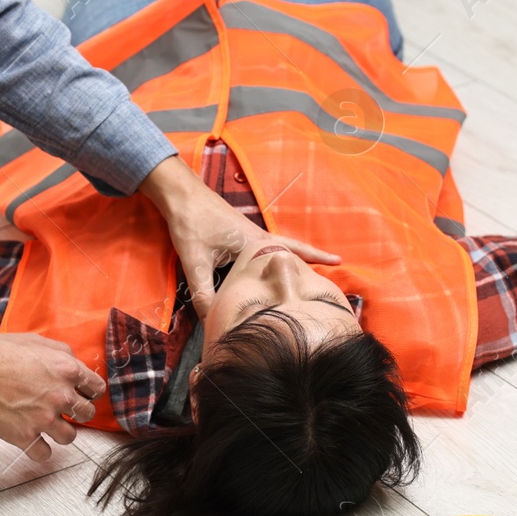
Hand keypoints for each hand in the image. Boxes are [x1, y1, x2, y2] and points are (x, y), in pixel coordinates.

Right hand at [0, 333, 105, 460]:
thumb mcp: (35, 341)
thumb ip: (61, 353)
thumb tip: (74, 365)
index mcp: (66, 369)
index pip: (97, 388)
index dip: (89, 392)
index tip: (82, 395)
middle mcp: (60, 395)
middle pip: (87, 414)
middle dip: (78, 412)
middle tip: (64, 410)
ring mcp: (43, 418)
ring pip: (70, 437)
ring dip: (61, 432)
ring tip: (48, 426)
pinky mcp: (25, 436)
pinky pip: (44, 454)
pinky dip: (40, 450)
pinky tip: (33, 441)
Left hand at [138, 155, 340, 319]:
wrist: (178, 193)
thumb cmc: (190, 222)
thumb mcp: (195, 261)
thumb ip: (204, 293)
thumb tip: (212, 322)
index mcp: (254, 242)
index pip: (290, 256)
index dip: (313, 262)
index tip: (334, 271)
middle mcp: (258, 236)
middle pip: (293, 247)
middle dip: (314, 256)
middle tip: (338, 262)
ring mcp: (249, 232)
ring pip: (280, 245)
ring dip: (297, 253)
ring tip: (315, 264)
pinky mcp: (238, 232)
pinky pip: (266, 245)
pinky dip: (276, 252)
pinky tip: (272, 261)